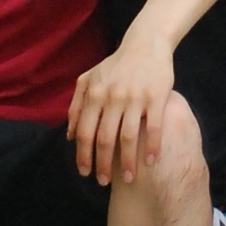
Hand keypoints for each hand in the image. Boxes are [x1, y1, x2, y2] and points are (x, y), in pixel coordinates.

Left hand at [67, 32, 173, 183]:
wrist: (146, 43)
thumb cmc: (116, 65)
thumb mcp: (89, 79)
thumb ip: (76, 105)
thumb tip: (69, 136)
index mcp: (94, 94)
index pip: (84, 132)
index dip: (83, 155)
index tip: (85, 173)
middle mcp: (112, 97)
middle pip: (105, 139)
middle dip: (103, 165)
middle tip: (104, 182)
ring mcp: (135, 98)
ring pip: (128, 137)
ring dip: (128, 162)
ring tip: (129, 179)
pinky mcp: (156, 98)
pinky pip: (153, 127)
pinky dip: (152, 146)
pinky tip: (151, 161)